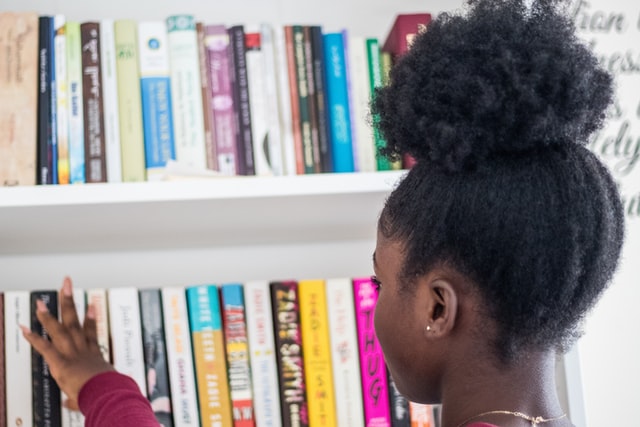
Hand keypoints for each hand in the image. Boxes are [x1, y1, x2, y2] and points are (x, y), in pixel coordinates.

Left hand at [21, 277, 114, 409]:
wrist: (107, 393)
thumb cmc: (106, 393)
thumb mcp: (94, 393)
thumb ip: (76, 398)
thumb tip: (69, 404)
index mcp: (94, 355)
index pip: (91, 332)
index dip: (91, 317)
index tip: (91, 304)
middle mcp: (83, 350)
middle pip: (75, 321)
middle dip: (70, 302)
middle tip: (66, 284)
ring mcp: (72, 354)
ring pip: (60, 330)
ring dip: (48, 315)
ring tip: (40, 302)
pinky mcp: (61, 363)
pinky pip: (46, 348)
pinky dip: (34, 339)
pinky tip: (23, 329)